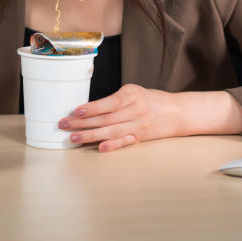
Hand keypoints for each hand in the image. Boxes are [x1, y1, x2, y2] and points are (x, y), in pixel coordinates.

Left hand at [57, 84, 184, 152]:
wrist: (178, 112)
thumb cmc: (151, 100)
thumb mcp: (135, 93)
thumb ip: (115, 100)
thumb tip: (87, 110)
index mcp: (133, 94)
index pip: (110, 102)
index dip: (92, 108)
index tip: (76, 111)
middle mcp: (137, 110)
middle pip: (106, 118)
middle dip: (82, 123)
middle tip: (63, 125)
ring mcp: (139, 125)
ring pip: (111, 131)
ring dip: (90, 136)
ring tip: (73, 138)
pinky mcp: (140, 138)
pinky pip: (125, 142)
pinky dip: (113, 146)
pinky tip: (100, 148)